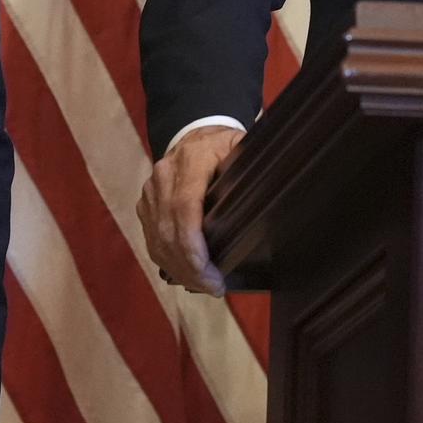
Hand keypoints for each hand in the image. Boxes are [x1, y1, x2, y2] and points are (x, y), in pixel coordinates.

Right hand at [137, 125, 243, 296]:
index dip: (194, 247)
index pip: (184, 209)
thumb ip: (252, 167)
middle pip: (169, 231)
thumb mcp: (242, 146)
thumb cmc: (225, 144)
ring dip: (179, 269)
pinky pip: (152, 240)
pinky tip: (187, 276)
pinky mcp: (145, 205)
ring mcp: (150, 192)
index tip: (212, 274)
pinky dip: (168, 262)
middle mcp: (163, 176)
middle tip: (214, 289)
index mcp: (191, 160)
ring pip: (157, 240)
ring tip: (204, 287)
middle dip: (190, 267)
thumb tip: (277, 188)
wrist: (194, 132)